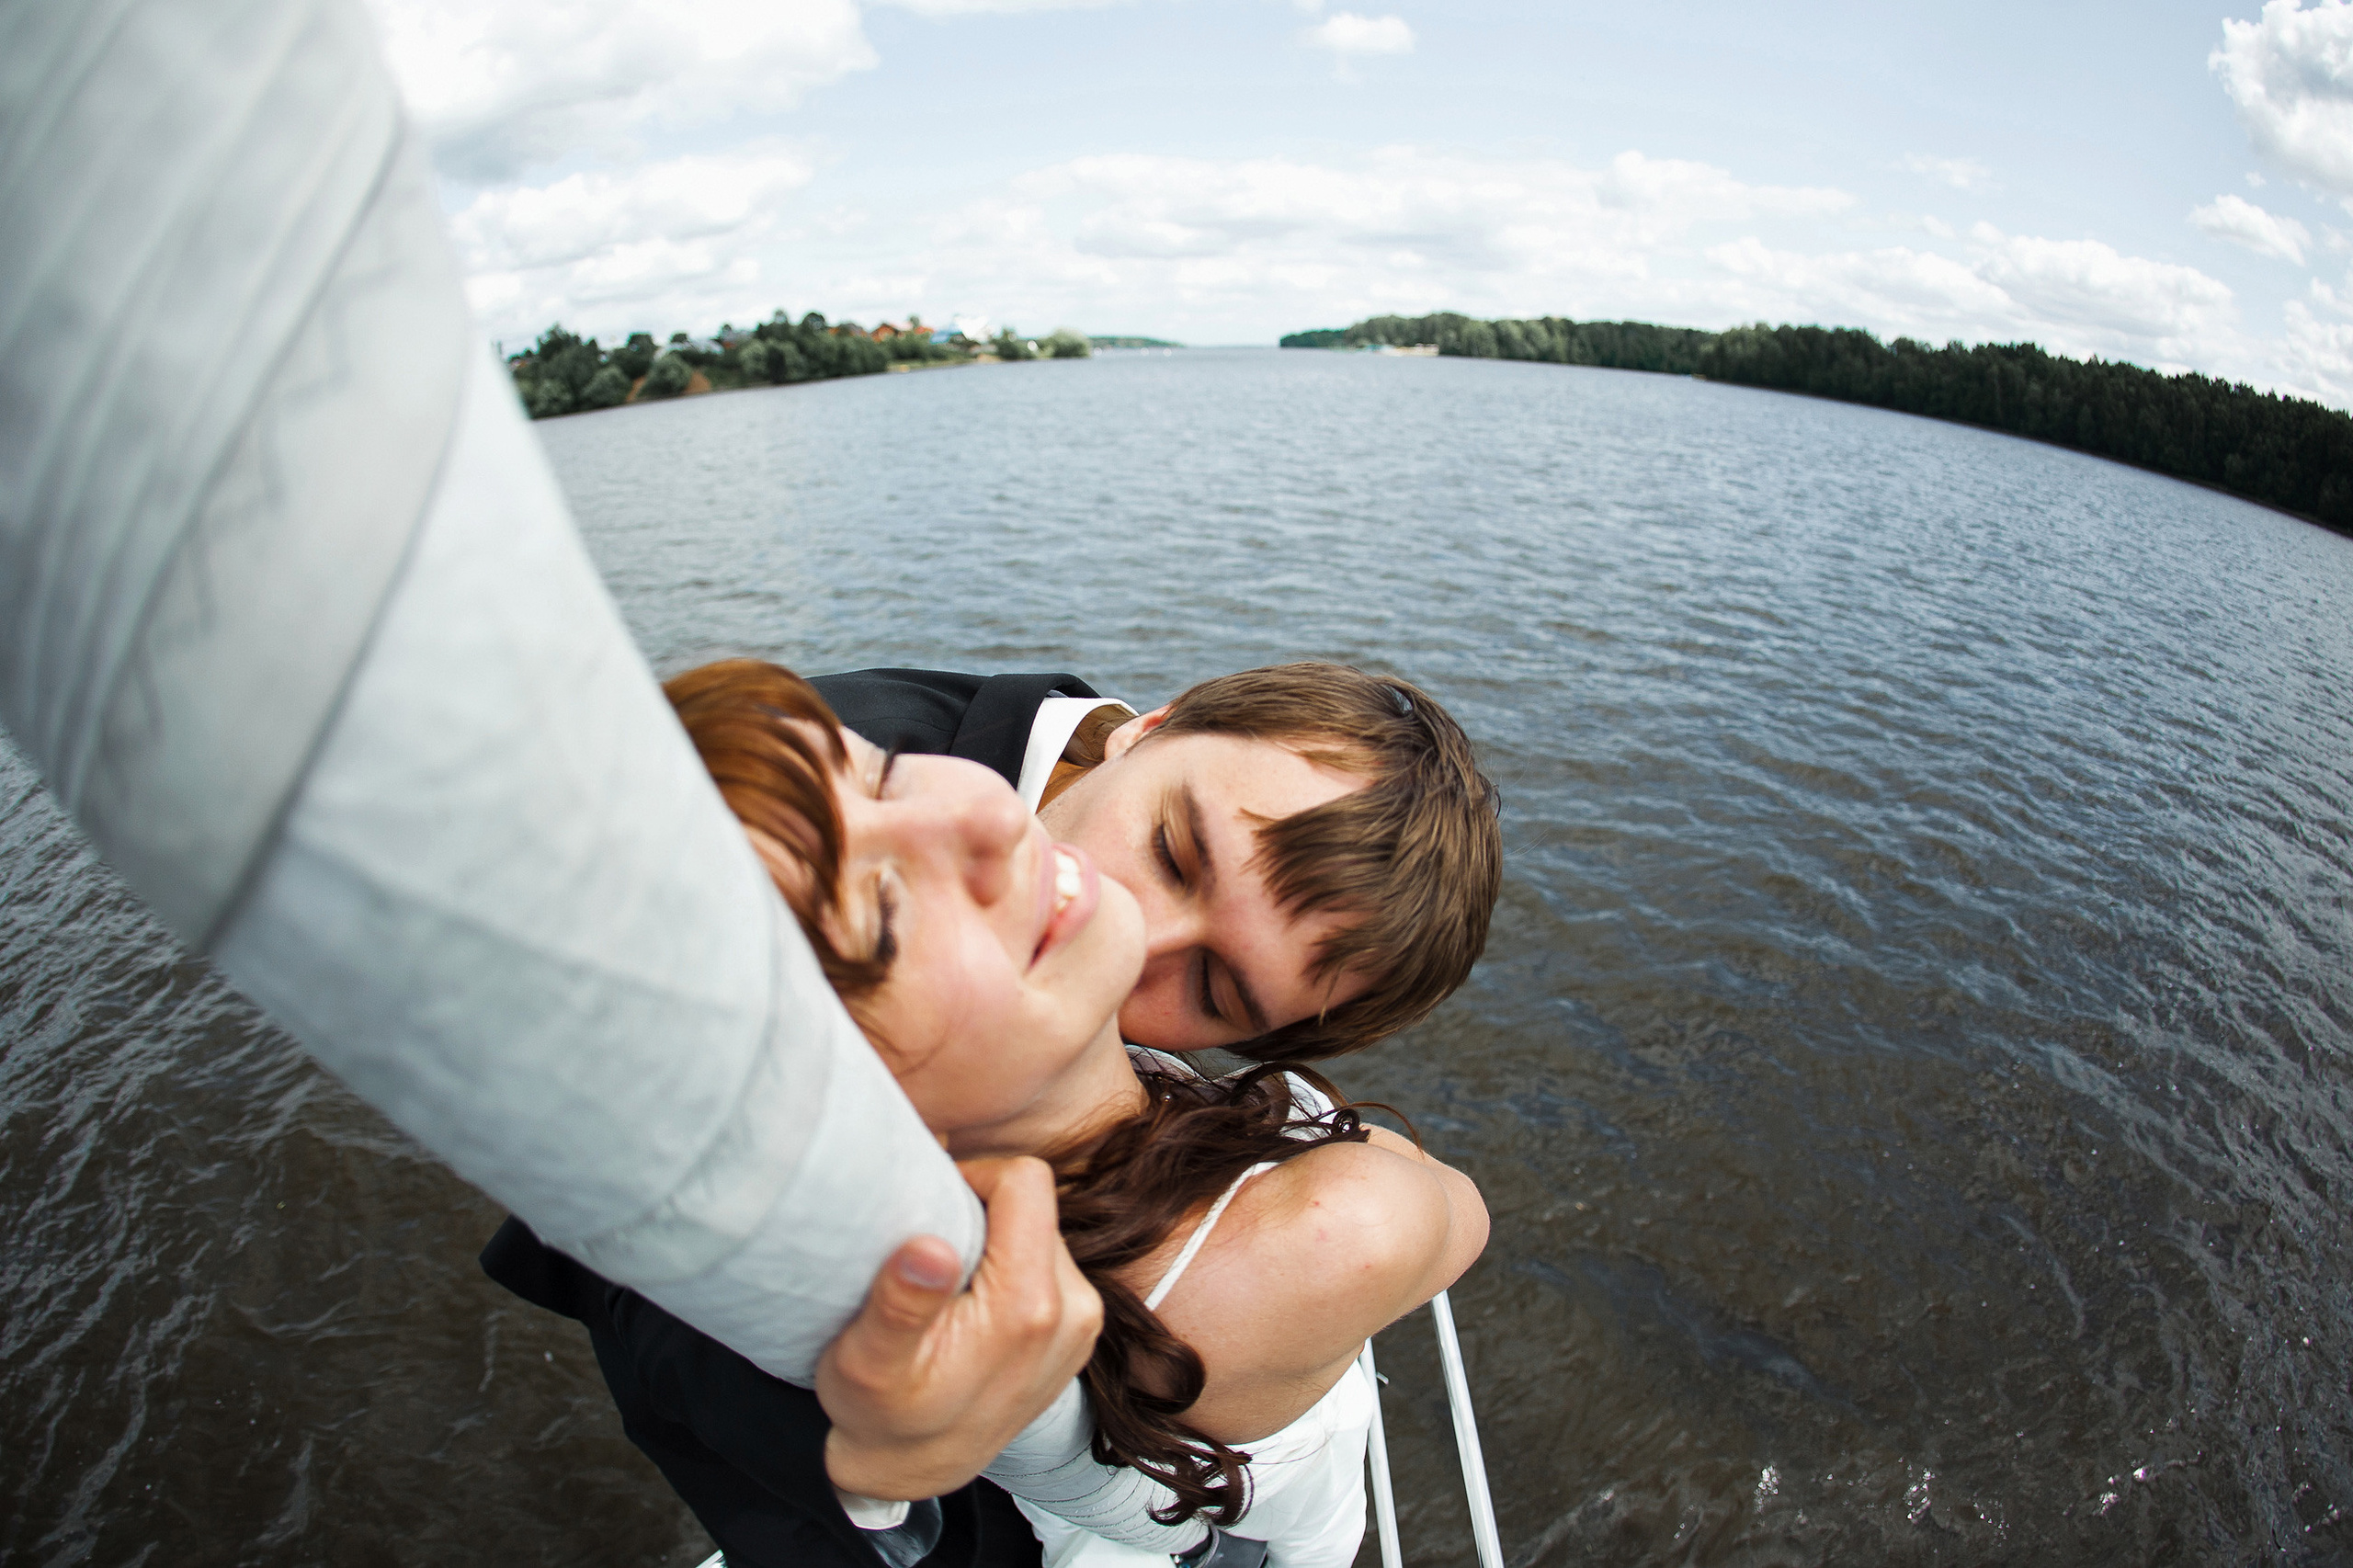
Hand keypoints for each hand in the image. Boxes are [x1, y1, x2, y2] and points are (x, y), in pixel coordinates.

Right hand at [818, 1156, 1100, 1500]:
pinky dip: (1009, 1267)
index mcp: (1029, 1305)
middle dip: (982, 1213)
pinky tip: (972, 1304)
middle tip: (932, 1255)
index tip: (934, 1212)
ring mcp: (1083, 1322)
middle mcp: (1074, 1309)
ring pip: (1041, 1230)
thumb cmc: (881, 1416)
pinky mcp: (1081, 1328)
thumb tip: (930, 1247)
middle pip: (1034, 1205)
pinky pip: (1048, 1262)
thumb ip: (900, 1302)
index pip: (1025, 1181)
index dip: (973, 1177)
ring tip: (950, 1285)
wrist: (914, 1470)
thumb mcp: (867, 1363)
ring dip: (995, 1241)